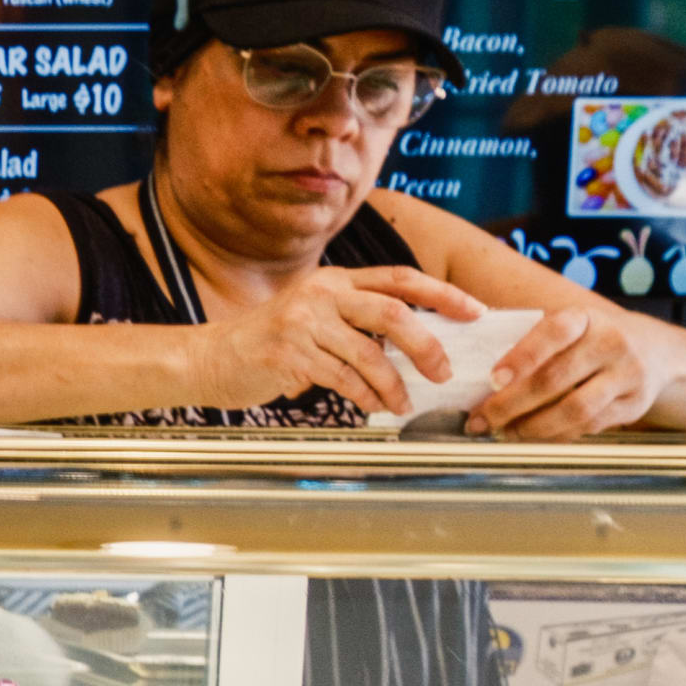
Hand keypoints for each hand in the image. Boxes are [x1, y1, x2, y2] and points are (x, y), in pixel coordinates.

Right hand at [183, 266, 487, 420]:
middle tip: (444, 371)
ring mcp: (302, 322)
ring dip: (394, 384)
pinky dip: (364, 396)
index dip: (442, 293)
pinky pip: (341, 378)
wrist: (211, 358)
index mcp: (334, 280)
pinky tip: (373, 407)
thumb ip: (356, 320)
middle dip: (426, 344)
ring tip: (403, 403)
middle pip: (391, 312)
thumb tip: (416, 344)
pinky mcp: (288, 353)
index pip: (399, 278)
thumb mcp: (314, 317)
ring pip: (368, 353)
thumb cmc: (269, 342)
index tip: (474, 311)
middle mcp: (321, 294)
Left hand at [464, 302, 672, 439]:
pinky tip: (532, 436)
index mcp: (586, 318)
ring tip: (504, 432)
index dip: (521, 357)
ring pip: (574, 410)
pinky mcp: (634, 405)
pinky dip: (555, 436)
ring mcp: (627, 375)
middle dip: (511, 404)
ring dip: (532, 427)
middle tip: (482, 420)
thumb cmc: (591, 340)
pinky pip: (588, 427)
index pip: (553, 332)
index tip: (492, 380)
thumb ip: (532, 343)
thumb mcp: (570, 326)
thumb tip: (477, 375)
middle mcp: (611, 343)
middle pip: (555, 379)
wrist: (656, 351)